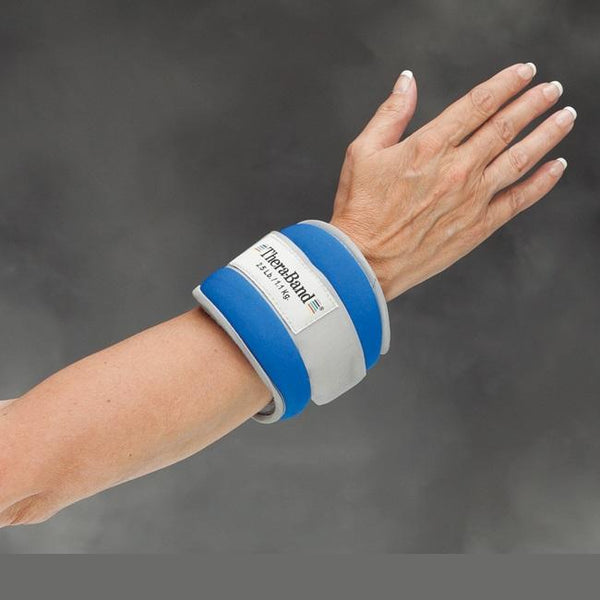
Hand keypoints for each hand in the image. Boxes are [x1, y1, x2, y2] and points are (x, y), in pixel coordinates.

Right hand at [330, 63, 575, 300]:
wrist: (364, 262)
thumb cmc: (360, 210)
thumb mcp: (362, 152)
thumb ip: (390, 114)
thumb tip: (407, 82)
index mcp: (429, 146)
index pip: (478, 104)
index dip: (506, 83)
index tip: (523, 73)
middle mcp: (457, 168)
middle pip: (506, 126)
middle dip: (534, 103)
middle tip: (551, 90)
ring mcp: (472, 198)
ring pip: (521, 158)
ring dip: (548, 134)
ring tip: (565, 117)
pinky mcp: (478, 226)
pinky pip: (519, 200)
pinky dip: (542, 182)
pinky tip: (557, 168)